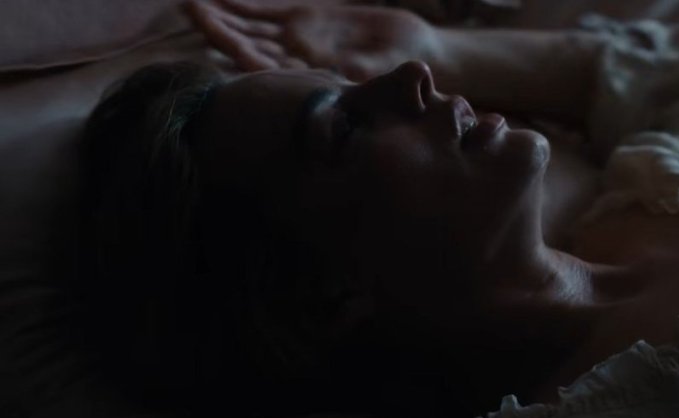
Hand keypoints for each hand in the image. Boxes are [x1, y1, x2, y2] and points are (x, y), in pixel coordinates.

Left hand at [185, 0, 445, 80]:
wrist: (418, 55)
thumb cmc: (404, 70)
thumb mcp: (382, 73)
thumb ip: (359, 76)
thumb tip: (341, 80)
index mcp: (309, 76)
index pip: (267, 66)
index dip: (242, 52)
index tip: (222, 40)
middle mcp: (295, 59)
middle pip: (247, 44)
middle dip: (218, 29)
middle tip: (190, 10)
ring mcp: (296, 39)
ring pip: (250, 27)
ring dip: (221, 15)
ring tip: (192, 2)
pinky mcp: (304, 18)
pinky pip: (266, 10)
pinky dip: (244, 3)